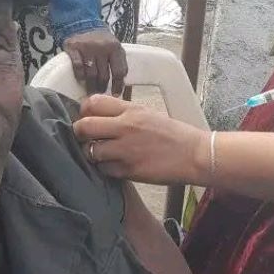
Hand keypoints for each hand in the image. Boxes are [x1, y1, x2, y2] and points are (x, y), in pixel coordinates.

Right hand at [63, 28, 128, 94]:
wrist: (82, 24)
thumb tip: (121, 84)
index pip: (119, 72)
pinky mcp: (74, 48)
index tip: (115, 94)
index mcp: (115, 48)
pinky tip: (81, 79)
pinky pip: (78, 68)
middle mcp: (102, 47)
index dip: (118, 85)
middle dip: (102, 87)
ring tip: (91, 90)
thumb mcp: (114, 47)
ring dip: (91, 85)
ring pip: (91, 74)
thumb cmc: (101, 40)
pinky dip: (80, 76)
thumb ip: (118, 62)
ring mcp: (87, 48)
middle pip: (103, 76)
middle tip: (100, 93)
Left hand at [74, 94, 205, 181]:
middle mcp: (125, 127)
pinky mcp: (129, 170)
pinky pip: (104, 169)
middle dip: (79, 133)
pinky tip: (114, 166)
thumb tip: (99, 115)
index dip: (84, 111)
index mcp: (131, 110)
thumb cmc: (173, 135)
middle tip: (85, 138)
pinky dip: (105, 169)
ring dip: (92, 154)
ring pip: (90, 151)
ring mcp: (126, 150)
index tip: (86, 117)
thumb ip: (124, 113)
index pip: (92, 103)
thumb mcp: (148, 114)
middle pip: (84, 126)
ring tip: (101, 155)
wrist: (194, 155)